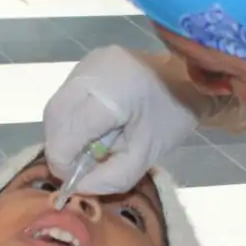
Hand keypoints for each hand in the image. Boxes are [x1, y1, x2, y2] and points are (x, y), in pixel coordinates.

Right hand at [44, 47, 196, 195]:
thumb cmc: (173, 115)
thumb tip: (77, 185)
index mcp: (108, 95)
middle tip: (78, 166)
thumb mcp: (146, 155)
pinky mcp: (88, 60)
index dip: (64, 162)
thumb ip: (111, 176)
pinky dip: (72, 116)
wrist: (190, 76)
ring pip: (57, 105)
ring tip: (86, 147)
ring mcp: (87, 62)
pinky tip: (91, 127)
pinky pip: (68, 94)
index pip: (66, 134)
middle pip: (55, 117)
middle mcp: (90, 73)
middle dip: (61, 147)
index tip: (75, 179)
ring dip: (64, 132)